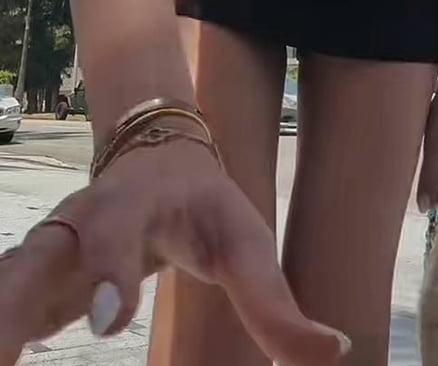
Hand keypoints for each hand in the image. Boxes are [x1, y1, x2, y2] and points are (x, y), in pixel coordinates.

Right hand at [0, 139, 349, 365]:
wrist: (155, 162)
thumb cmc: (205, 206)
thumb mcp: (246, 242)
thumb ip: (277, 302)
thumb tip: (333, 353)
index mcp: (134, 200)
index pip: (115, 229)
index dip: (107, 269)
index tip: (106, 322)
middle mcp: (78, 222)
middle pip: (34, 256)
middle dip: (11, 302)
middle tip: (2, 351)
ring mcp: (47, 251)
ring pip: (7, 280)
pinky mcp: (34, 282)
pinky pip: (5, 307)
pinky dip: (2, 331)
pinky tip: (4, 358)